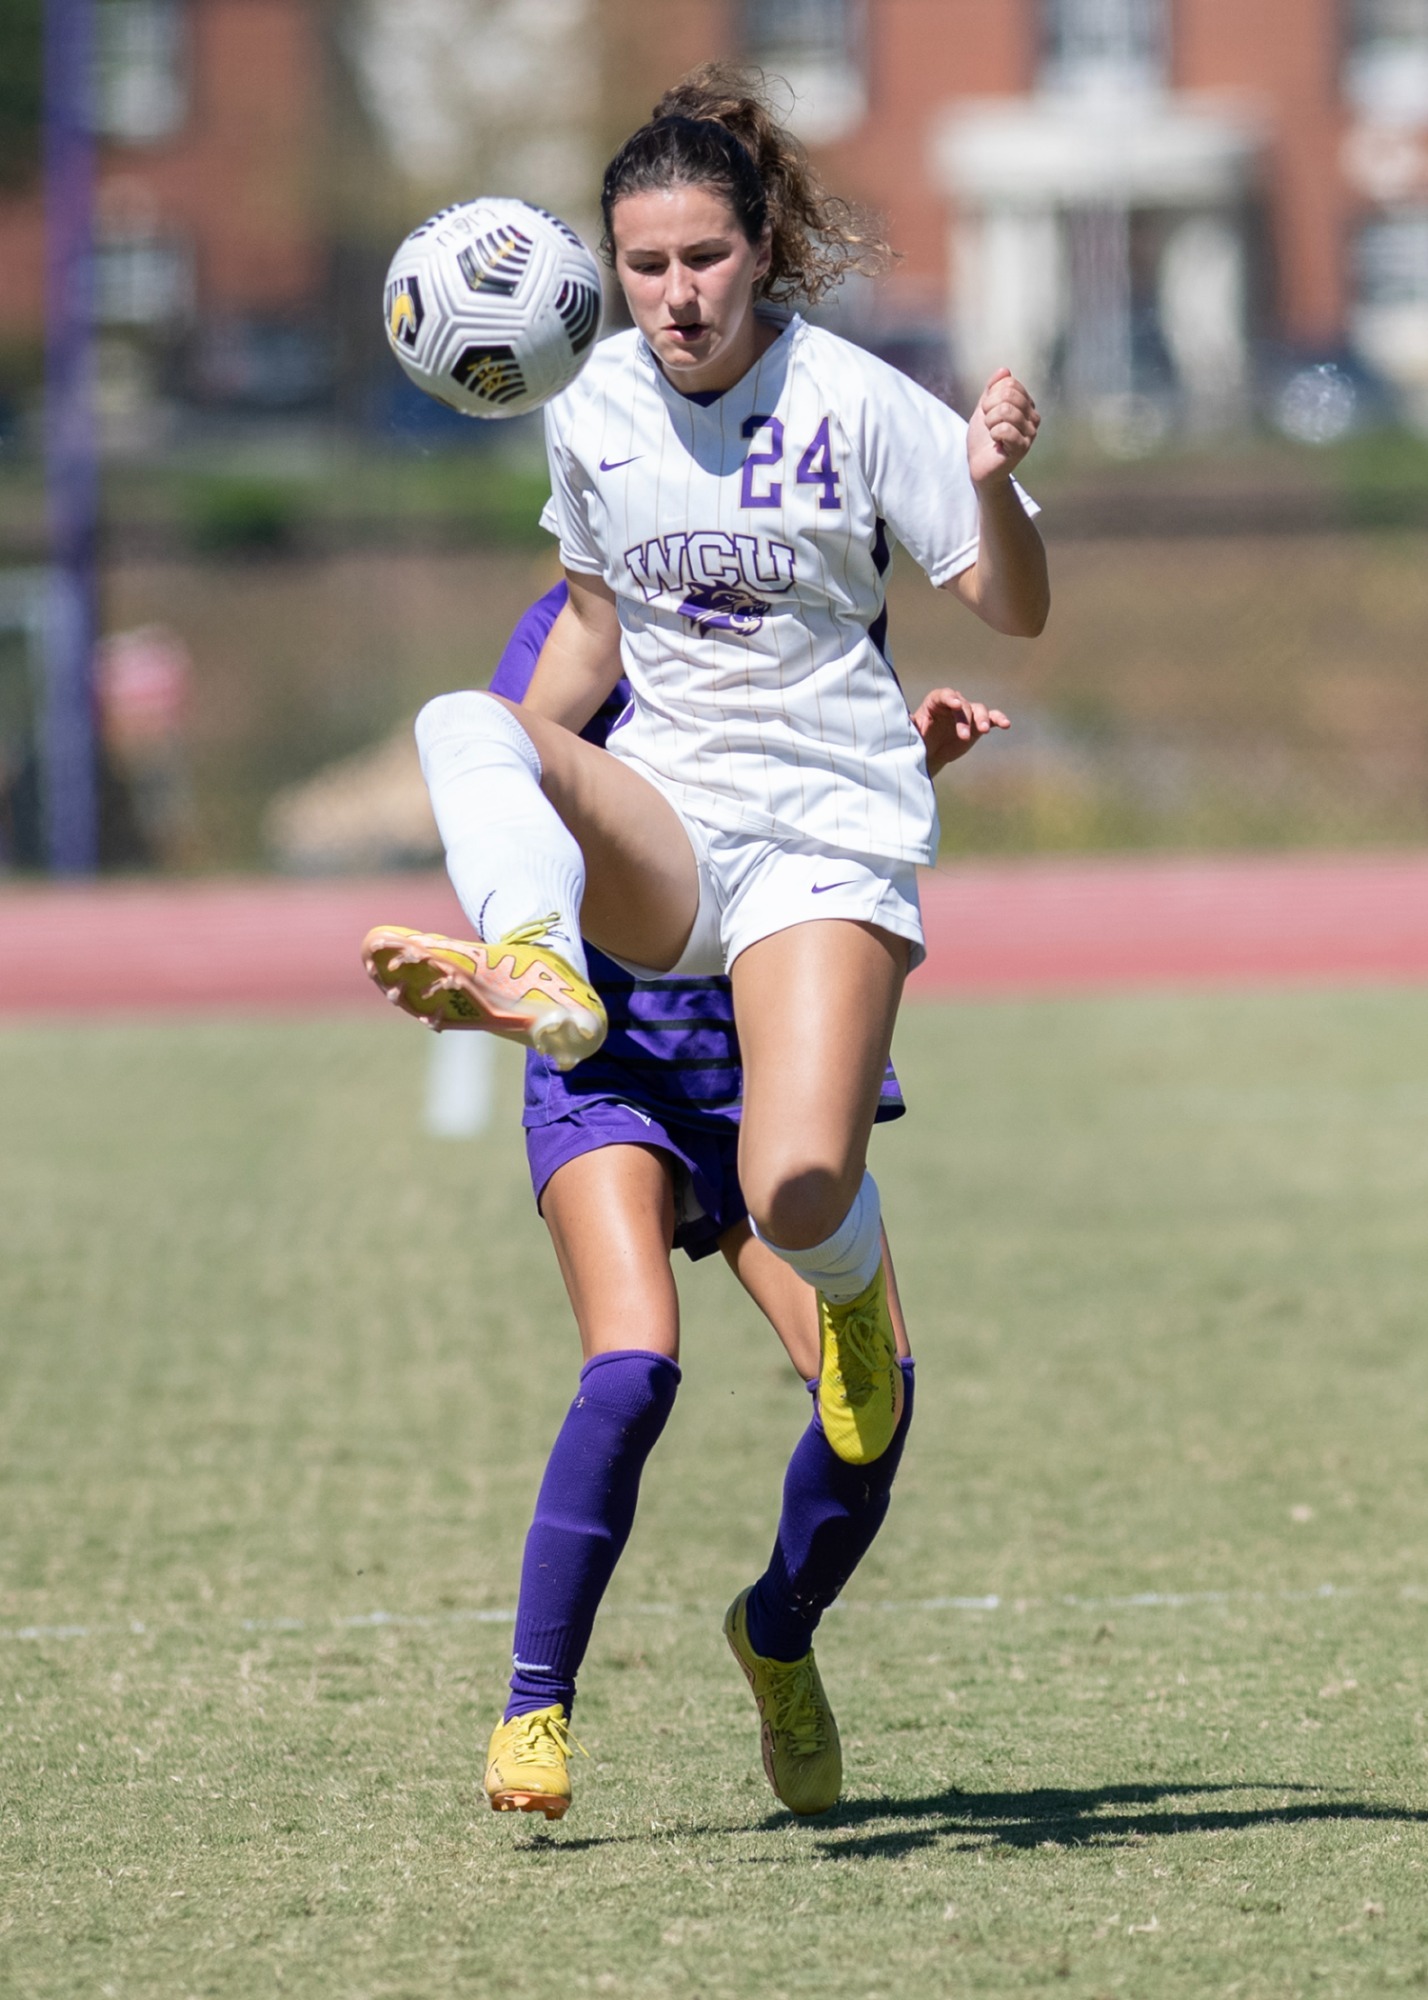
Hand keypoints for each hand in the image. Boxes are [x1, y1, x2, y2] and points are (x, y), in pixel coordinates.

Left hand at [911, 687, 1008, 776]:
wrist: (930, 752)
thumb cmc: (918, 739)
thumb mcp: (912, 733)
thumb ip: (910, 724)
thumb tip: (904, 718)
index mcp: (935, 702)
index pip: (944, 695)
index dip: (949, 697)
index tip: (954, 704)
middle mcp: (953, 704)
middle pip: (962, 705)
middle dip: (964, 719)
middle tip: (963, 736)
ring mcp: (967, 713)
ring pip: (978, 709)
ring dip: (982, 718)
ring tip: (984, 730)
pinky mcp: (978, 724)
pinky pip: (991, 718)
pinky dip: (999, 719)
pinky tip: (1006, 724)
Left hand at [966, 367, 1039, 487]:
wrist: (980, 466)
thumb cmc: (983, 438)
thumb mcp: (984, 408)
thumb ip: (992, 389)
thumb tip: (1004, 370)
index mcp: (1026, 405)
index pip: (1010, 384)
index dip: (991, 395)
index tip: (987, 410)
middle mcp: (1033, 417)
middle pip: (1009, 395)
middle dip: (989, 407)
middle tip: (988, 422)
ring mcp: (1030, 433)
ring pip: (1006, 411)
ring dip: (990, 422)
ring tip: (992, 432)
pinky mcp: (1023, 448)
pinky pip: (1005, 429)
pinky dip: (994, 434)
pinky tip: (996, 442)